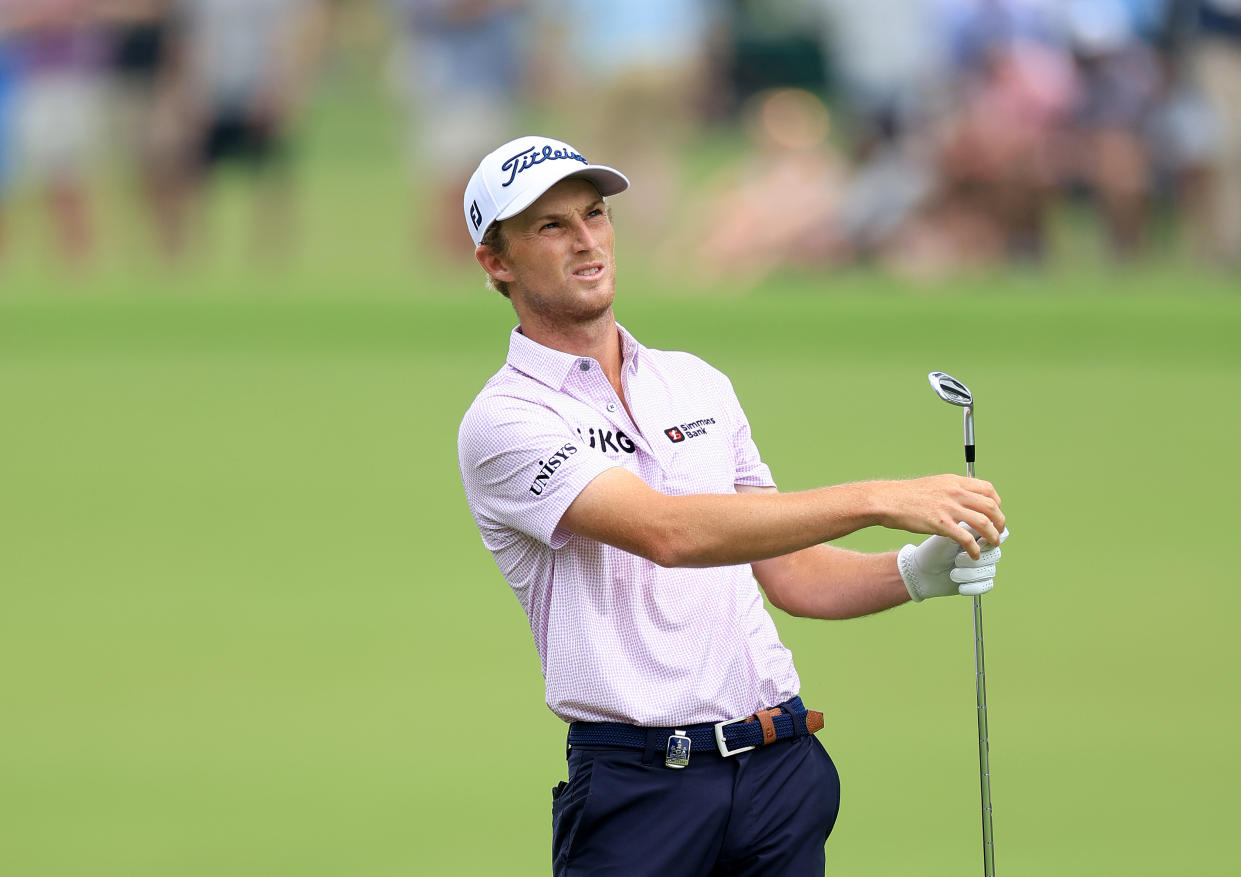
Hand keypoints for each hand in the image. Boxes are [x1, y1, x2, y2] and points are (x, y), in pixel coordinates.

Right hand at [873, 475, 1004, 558]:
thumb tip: (964, 500)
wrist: (887, 500)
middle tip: (998, 532)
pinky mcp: (941, 523)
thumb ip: (951, 490)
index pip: (988, 489)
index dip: (997, 503)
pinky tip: (974, 554)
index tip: (995, 514)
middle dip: (1000, 522)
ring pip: (984, 522)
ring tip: (992, 544)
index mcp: (954, 481)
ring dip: (993, 536)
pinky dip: (974, 548)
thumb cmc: (907, 495)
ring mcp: (949, 507)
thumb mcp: (934, 485)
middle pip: (991, 506)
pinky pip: (966, 538)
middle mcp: (955, 492)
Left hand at [898, 526, 1009, 602]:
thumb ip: (969, 526)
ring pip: (989, 570)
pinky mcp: (979, 583)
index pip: (999, 534)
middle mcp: (984, 550)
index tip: (975, 542)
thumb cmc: (934, 549)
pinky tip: (958, 583)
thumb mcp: (950, 534)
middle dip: (975, 558)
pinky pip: (985, 585)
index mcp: (979, 535)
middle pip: (995, 553)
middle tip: (957, 558)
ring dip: (968, 573)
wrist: (921, 571)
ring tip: (952, 571)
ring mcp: (982, 567)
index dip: (990, 539)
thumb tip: (987, 520)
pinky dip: (970, 586)